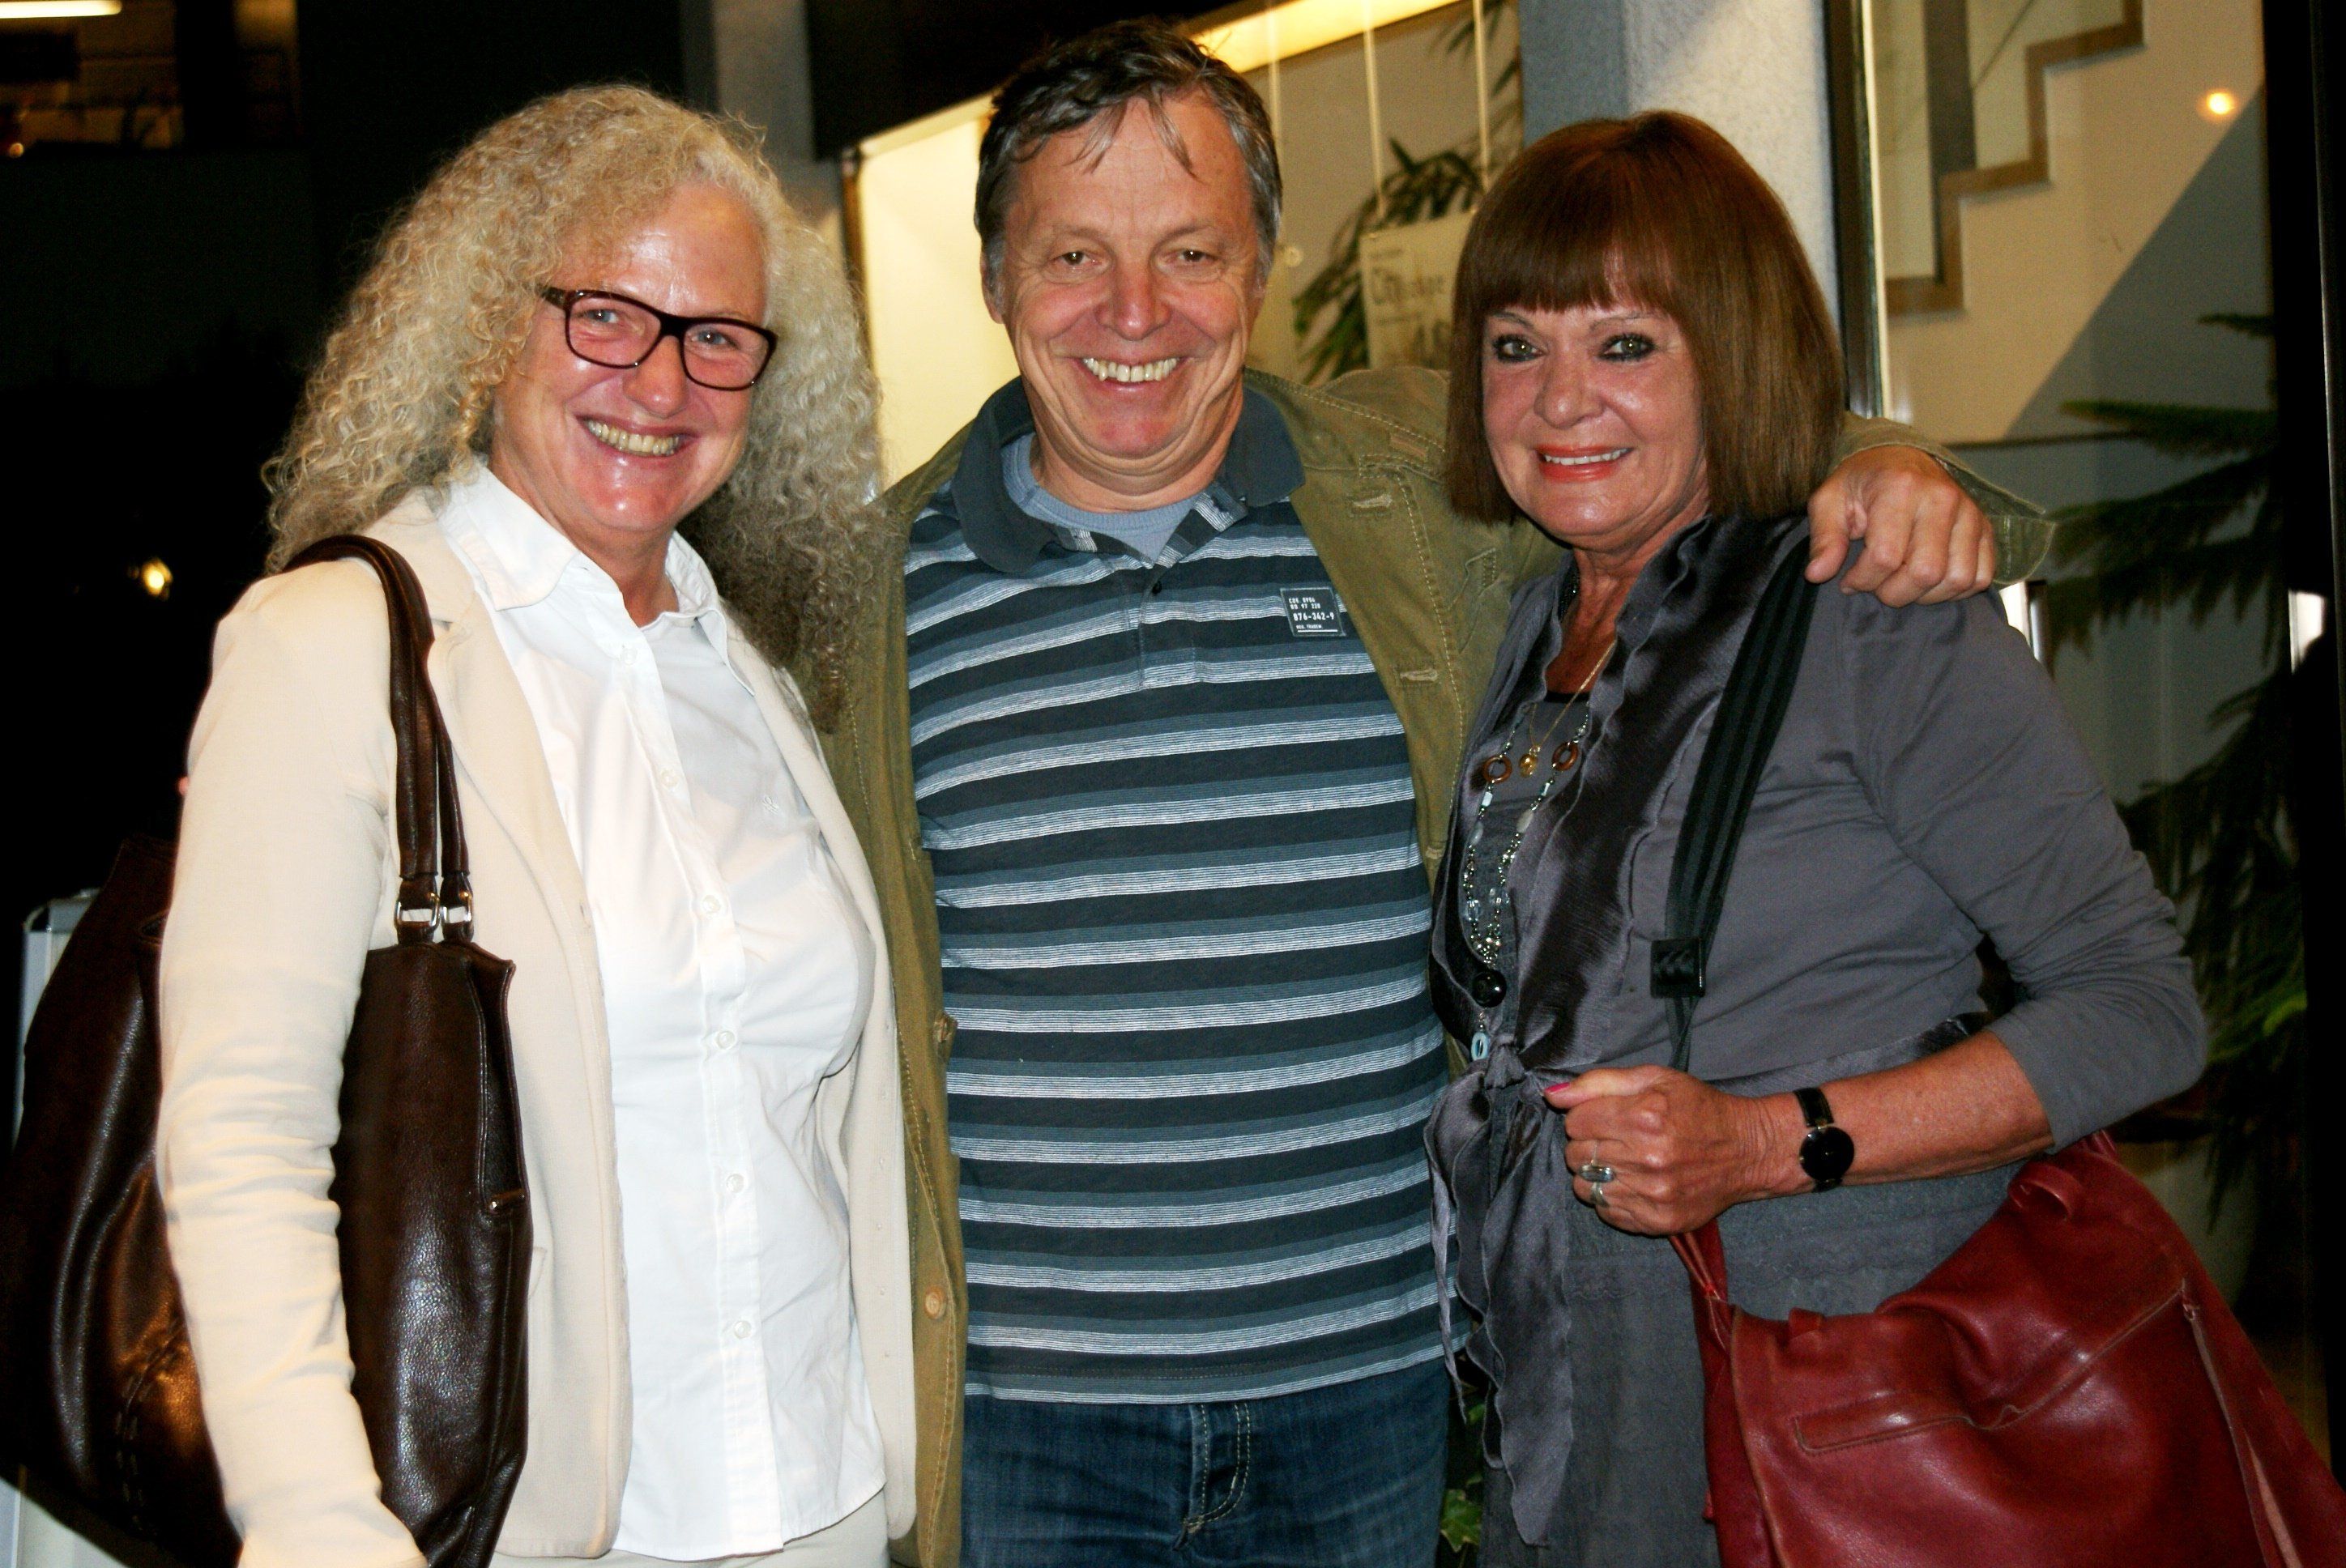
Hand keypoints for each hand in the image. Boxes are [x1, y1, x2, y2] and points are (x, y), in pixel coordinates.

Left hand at [1544, 1067, 1795, 1234]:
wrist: (1747, 1151)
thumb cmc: (1699, 1109)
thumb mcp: (1655, 1079)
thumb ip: (1599, 1083)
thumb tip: (1553, 1095)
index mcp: (1644, 1117)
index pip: (1575, 1121)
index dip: (1585, 1116)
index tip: (1605, 1116)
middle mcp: (1647, 1158)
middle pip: (1576, 1154)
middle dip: (1588, 1144)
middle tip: (1616, 1139)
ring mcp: (1653, 1194)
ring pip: (1584, 1187)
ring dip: (1595, 1173)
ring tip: (1622, 1162)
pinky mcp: (1658, 1220)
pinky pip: (1606, 1212)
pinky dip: (1611, 1198)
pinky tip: (1632, 1183)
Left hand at [1805, 445, 1994, 605]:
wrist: (1900, 458)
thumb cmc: (1862, 483)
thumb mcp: (1830, 501)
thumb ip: (1824, 538)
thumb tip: (1817, 574)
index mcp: (1901, 488)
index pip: (1885, 557)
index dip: (1862, 580)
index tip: (1849, 580)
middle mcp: (1942, 498)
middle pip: (1925, 573)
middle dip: (1893, 593)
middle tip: (1876, 584)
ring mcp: (1969, 513)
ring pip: (1956, 579)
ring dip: (1924, 595)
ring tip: (1901, 582)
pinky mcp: (1985, 528)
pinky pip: (1980, 576)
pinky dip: (1955, 590)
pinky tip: (1929, 582)